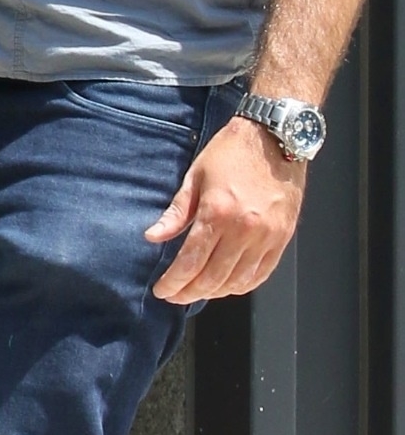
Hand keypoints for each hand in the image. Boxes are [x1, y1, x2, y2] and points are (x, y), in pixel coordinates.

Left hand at [147, 111, 306, 302]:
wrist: (276, 138)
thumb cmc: (232, 152)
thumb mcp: (196, 177)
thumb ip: (176, 212)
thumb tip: (153, 237)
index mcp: (217, 213)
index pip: (191, 262)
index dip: (174, 282)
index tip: (162, 290)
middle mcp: (244, 230)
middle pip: (212, 278)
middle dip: (189, 292)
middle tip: (175, 295)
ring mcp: (267, 237)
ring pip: (237, 282)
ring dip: (215, 292)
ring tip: (198, 291)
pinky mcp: (283, 238)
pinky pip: (262, 274)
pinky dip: (242, 285)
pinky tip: (227, 286)